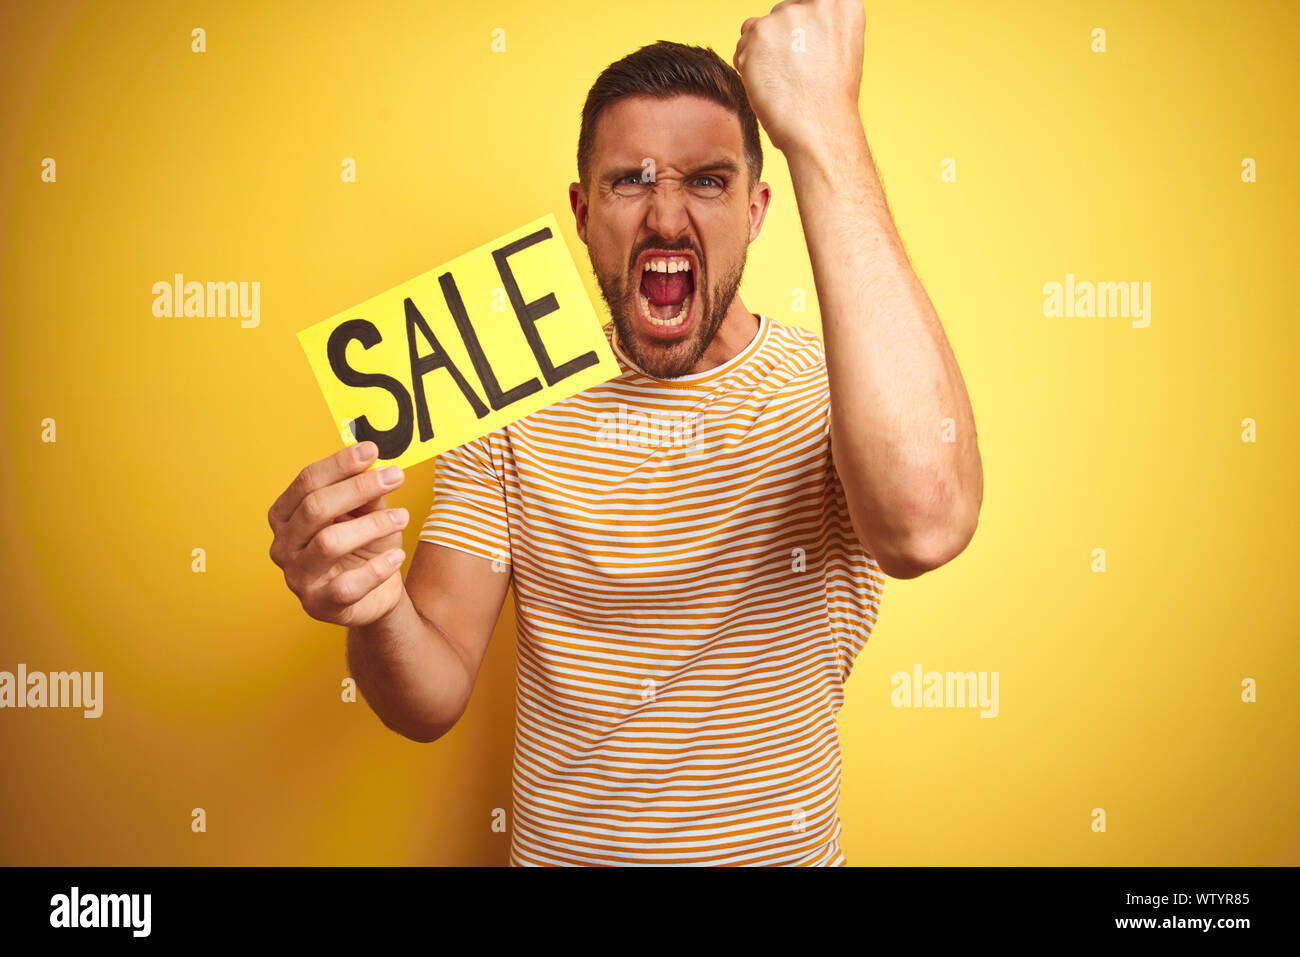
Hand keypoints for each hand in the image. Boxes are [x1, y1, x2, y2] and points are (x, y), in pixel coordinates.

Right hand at [268, 441, 409, 627]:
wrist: (374, 595)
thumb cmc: (364, 546)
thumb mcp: (366, 513)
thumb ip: (365, 493)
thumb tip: (373, 464)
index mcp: (285, 516)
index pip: (307, 482)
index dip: (340, 464)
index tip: (372, 450)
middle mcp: (283, 546)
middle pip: (315, 508)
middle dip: (358, 488)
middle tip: (396, 476)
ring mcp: (298, 578)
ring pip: (330, 542)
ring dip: (372, 525)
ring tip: (403, 517)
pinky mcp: (320, 605)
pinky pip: (348, 585)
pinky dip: (377, 568)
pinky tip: (397, 556)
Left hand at [733, 0, 865, 153]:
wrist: (821, 129)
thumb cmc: (829, 101)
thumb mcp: (838, 51)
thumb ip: (813, 28)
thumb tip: (764, 23)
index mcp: (844, 4)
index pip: (808, 5)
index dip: (804, 31)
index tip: (807, 52)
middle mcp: (818, 2)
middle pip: (783, 12)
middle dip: (781, 40)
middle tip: (796, 74)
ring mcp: (787, 15)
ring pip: (761, 29)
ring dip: (763, 53)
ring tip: (784, 83)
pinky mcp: (759, 32)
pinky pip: (742, 46)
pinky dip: (747, 66)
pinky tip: (768, 86)